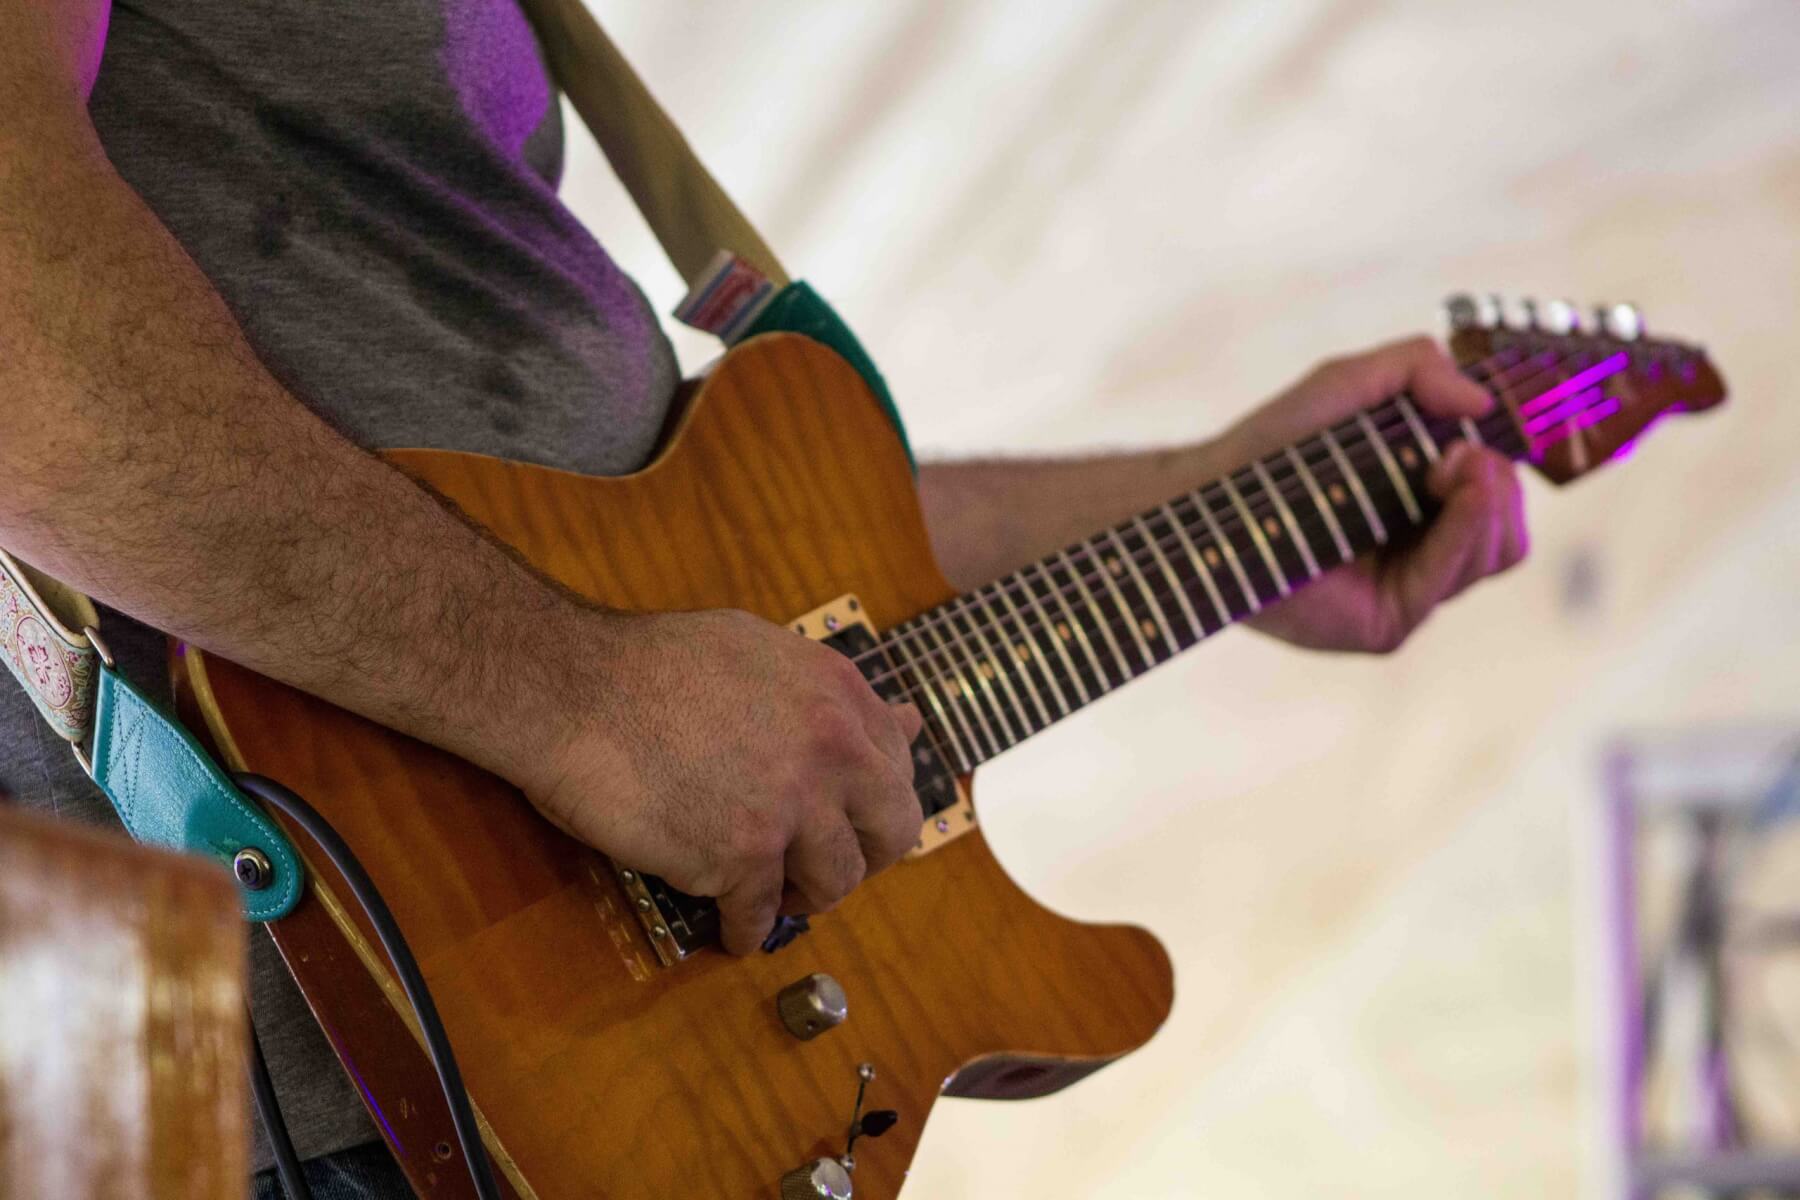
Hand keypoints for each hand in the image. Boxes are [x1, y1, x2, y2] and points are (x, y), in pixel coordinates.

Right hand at [529, 609, 922, 953]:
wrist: (573, 690)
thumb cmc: (650, 664)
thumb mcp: (760, 651)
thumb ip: (831, 694)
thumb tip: (907, 720)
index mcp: (839, 693)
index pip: (898, 766)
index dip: (872, 800)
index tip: (847, 815)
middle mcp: (831, 750)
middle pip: (892, 832)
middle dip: (864, 856)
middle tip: (824, 863)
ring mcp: (789, 807)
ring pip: (834, 882)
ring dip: (805, 896)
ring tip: (773, 893)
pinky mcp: (740, 857)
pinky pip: (759, 915)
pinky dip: (745, 929)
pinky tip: (730, 927)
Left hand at [1225, 336, 1529, 652]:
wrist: (1207, 498)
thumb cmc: (1274, 443)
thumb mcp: (1347, 383)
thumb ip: (1416, 367)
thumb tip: (1482, 396)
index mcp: (1424, 504)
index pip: (1498, 495)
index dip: (1513, 459)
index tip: (1497, 424)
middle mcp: (1422, 551)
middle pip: (1508, 530)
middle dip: (1502, 483)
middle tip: (1463, 451)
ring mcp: (1408, 588)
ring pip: (1495, 554)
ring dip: (1489, 503)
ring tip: (1450, 465)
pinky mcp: (1385, 622)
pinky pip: (1447, 582)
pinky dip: (1461, 534)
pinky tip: (1448, 493)